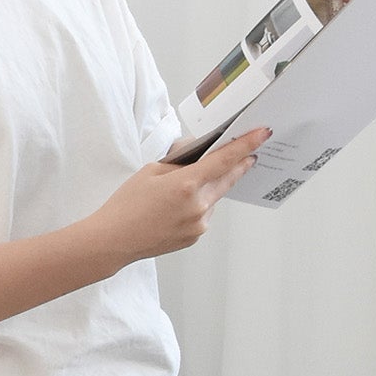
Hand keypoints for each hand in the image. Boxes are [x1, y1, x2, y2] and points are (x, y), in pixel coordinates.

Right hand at [90, 127, 271, 264]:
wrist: (113, 241)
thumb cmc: (126, 206)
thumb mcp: (150, 171)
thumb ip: (180, 161)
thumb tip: (198, 153)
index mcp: (186, 184)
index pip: (225, 159)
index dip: (246, 144)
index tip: (262, 134)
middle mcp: (198, 205)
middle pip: (227, 177)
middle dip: (238, 164)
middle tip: (248, 153)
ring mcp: (199, 223)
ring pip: (214, 196)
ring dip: (210, 187)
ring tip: (180, 191)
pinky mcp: (196, 235)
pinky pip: (205, 213)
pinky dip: (198, 205)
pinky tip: (175, 208)